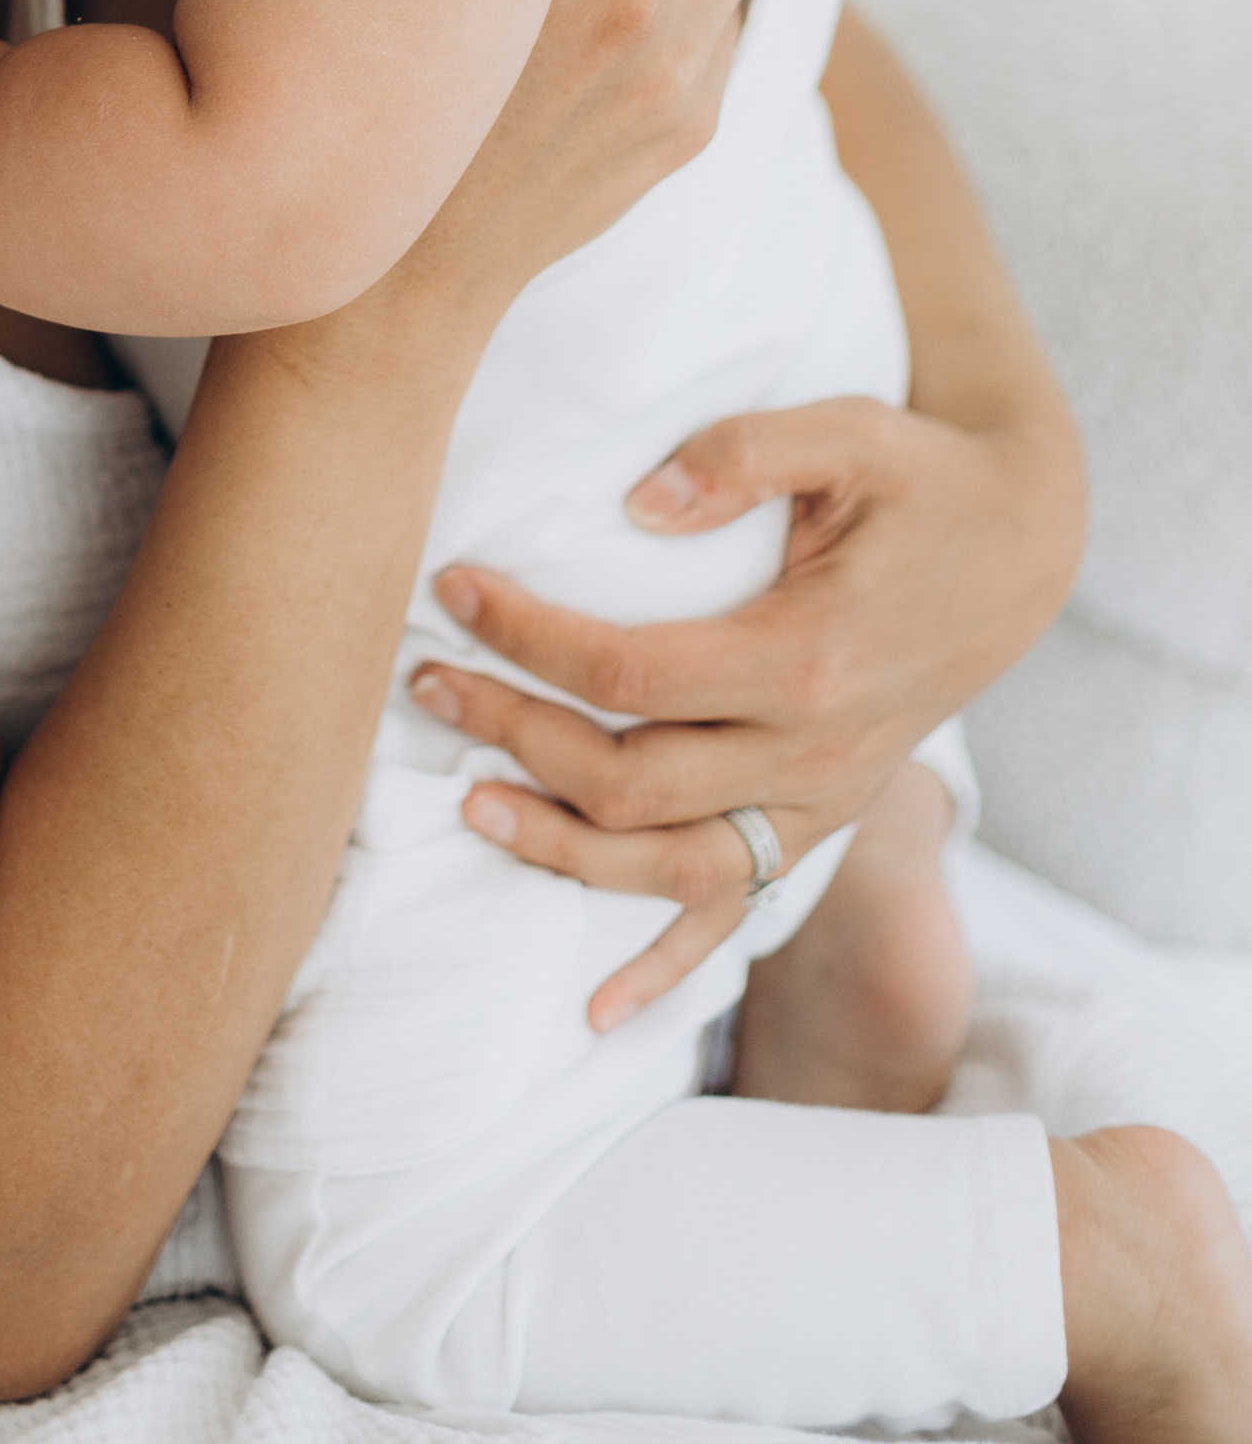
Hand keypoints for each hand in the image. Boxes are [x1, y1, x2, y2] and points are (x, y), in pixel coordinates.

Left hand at [408, 390, 1075, 1025]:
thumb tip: (636, 504)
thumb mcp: (849, 432)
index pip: (631, 673)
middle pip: (632, 780)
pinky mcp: (822, 822)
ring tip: (468, 805)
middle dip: (513, 736)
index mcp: (808, 657)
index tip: (453, 591)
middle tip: (427, 682)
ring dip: (561, 849)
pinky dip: (665, 968)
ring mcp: (821, 803)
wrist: (1017, 549)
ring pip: (672, 867)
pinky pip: (739, 913)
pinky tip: (595, 1012)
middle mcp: (815, 753)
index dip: (528, 639)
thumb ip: (743, 453)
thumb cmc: (918, 480)